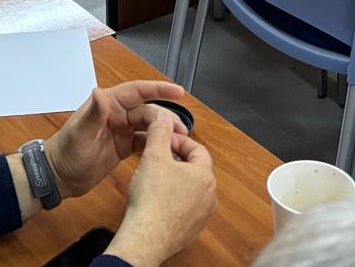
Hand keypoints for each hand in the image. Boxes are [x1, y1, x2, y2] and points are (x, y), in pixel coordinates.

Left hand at [44, 80, 189, 199]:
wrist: (59, 176)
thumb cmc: (66, 152)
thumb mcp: (81, 133)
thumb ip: (93, 114)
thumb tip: (99, 92)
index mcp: (108, 104)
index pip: (137, 91)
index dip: (158, 89)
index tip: (178, 91)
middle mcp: (116, 114)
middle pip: (148, 111)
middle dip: (166, 118)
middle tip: (181, 131)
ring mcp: (121, 130)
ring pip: (149, 126)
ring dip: (164, 132)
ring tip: (180, 142)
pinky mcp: (123, 147)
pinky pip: (145, 142)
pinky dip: (157, 145)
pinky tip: (167, 152)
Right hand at [105, 113, 217, 266]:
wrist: (146, 237)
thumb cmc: (152, 201)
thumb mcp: (154, 155)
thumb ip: (159, 132)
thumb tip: (163, 118)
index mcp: (205, 177)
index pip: (197, 149)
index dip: (178, 141)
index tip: (164, 140)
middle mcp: (208, 197)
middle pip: (193, 168)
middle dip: (175, 159)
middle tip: (156, 156)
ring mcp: (200, 215)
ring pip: (188, 189)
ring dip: (173, 180)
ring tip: (153, 178)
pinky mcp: (189, 229)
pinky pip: (183, 207)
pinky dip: (171, 200)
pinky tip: (154, 200)